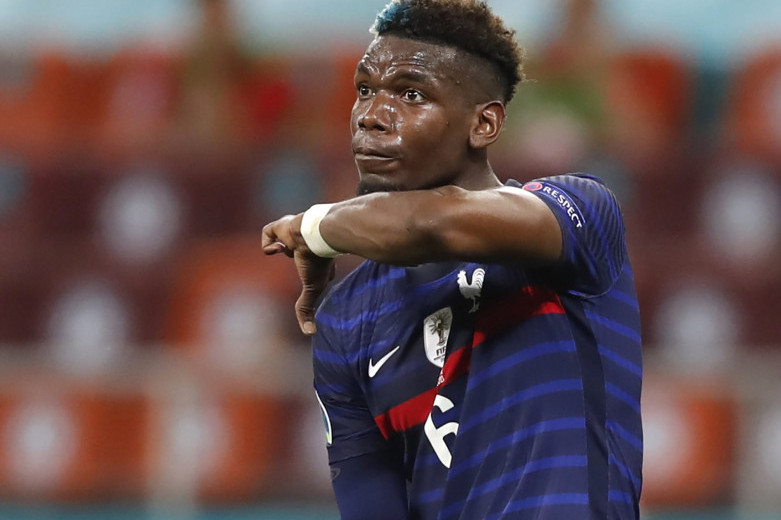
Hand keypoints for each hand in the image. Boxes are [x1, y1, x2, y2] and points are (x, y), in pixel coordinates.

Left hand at [262, 213, 334, 334]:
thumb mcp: (313, 287)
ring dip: (284, 247)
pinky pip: (267, 232)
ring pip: (282, 240)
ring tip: (288, 249)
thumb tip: (310, 333)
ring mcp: (292, 233)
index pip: (310, 264)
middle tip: (296, 256)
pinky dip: (268, 242)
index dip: (308, 270)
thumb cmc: (317, 261)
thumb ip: (307, 308)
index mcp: (317, 256)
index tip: (313, 276)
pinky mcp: (280, 226)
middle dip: (293, 253)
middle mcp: (305, 244)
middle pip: (295, 250)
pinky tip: (277, 248)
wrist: (314, 235)